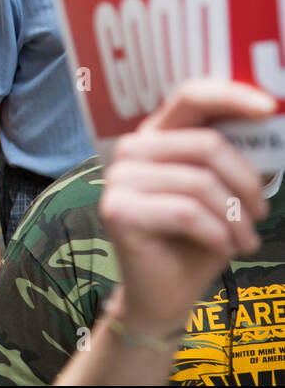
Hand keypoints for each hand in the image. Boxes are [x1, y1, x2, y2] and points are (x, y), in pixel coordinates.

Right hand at [100, 79, 273, 337]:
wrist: (165, 292)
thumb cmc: (199, 237)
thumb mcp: (224, 192)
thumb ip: (234, 158)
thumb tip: (270, 125)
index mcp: (157, 135)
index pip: (189, 96)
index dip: (230, 95)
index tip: (270, 107)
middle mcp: (132, 149)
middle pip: (205, 144)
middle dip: (246, 183)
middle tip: (261, 213)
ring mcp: (119, 179)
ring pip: (201, 183)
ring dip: (237, 218)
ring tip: (245, 239)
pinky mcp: (118, 211)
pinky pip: (188, 213)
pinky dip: (218, 234)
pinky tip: (223, 247)